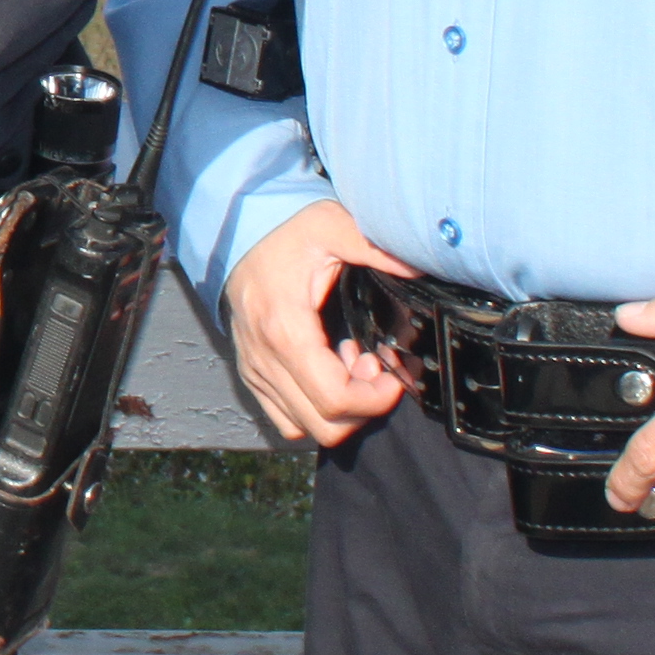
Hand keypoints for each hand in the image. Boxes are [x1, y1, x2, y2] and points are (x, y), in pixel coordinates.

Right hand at [224, 200, 416, 447]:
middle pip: (326, 425)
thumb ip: (373, 246)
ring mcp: (256, 372)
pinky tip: (327, 375)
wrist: (236, 237)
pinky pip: (286, 420)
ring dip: (339, 410)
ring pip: (306, 428)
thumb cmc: (286, 236)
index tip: (391, 373)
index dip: (375, 399)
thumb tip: (418, 266)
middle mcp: (265, 361)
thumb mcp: (331, 226)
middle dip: (362, 406)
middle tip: (373, 368)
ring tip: (350, 369)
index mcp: (286, 331)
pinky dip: (314, 411)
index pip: (335, 400)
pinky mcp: (252, 376)